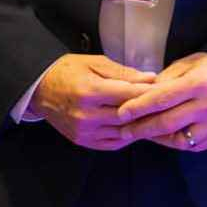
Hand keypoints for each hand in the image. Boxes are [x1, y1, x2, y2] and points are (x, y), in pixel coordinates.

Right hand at [31, 55, 158, 150]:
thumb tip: (150, 78)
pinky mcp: (83, 141)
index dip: (149, 92)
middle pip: (128, 116)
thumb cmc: (67, 70)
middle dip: (149, 111)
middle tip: (167, 105)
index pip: (128, 95)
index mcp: (90, 91)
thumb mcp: (94, 62)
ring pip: (123, 133)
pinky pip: (112, 143)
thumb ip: (123, 72)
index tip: (166, 89)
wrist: (39, 89)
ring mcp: (84, 131)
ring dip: (141, 126)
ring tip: (157, 117)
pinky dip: (127, 136)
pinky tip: (136, 128)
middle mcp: (87, 115)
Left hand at [115, 53, 206, 152]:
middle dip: (142, 128)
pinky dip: (175, 143)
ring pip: (180, 139)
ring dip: (157, 139)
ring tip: (143, 134)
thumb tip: (140, 95)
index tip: (121, 112)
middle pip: (168, 122)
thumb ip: (166, 80)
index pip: (162, 98)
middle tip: (124, 130)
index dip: (139, 107)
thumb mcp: (188, 65)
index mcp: (198, 83)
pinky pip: (193, 146)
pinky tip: (163, 138)